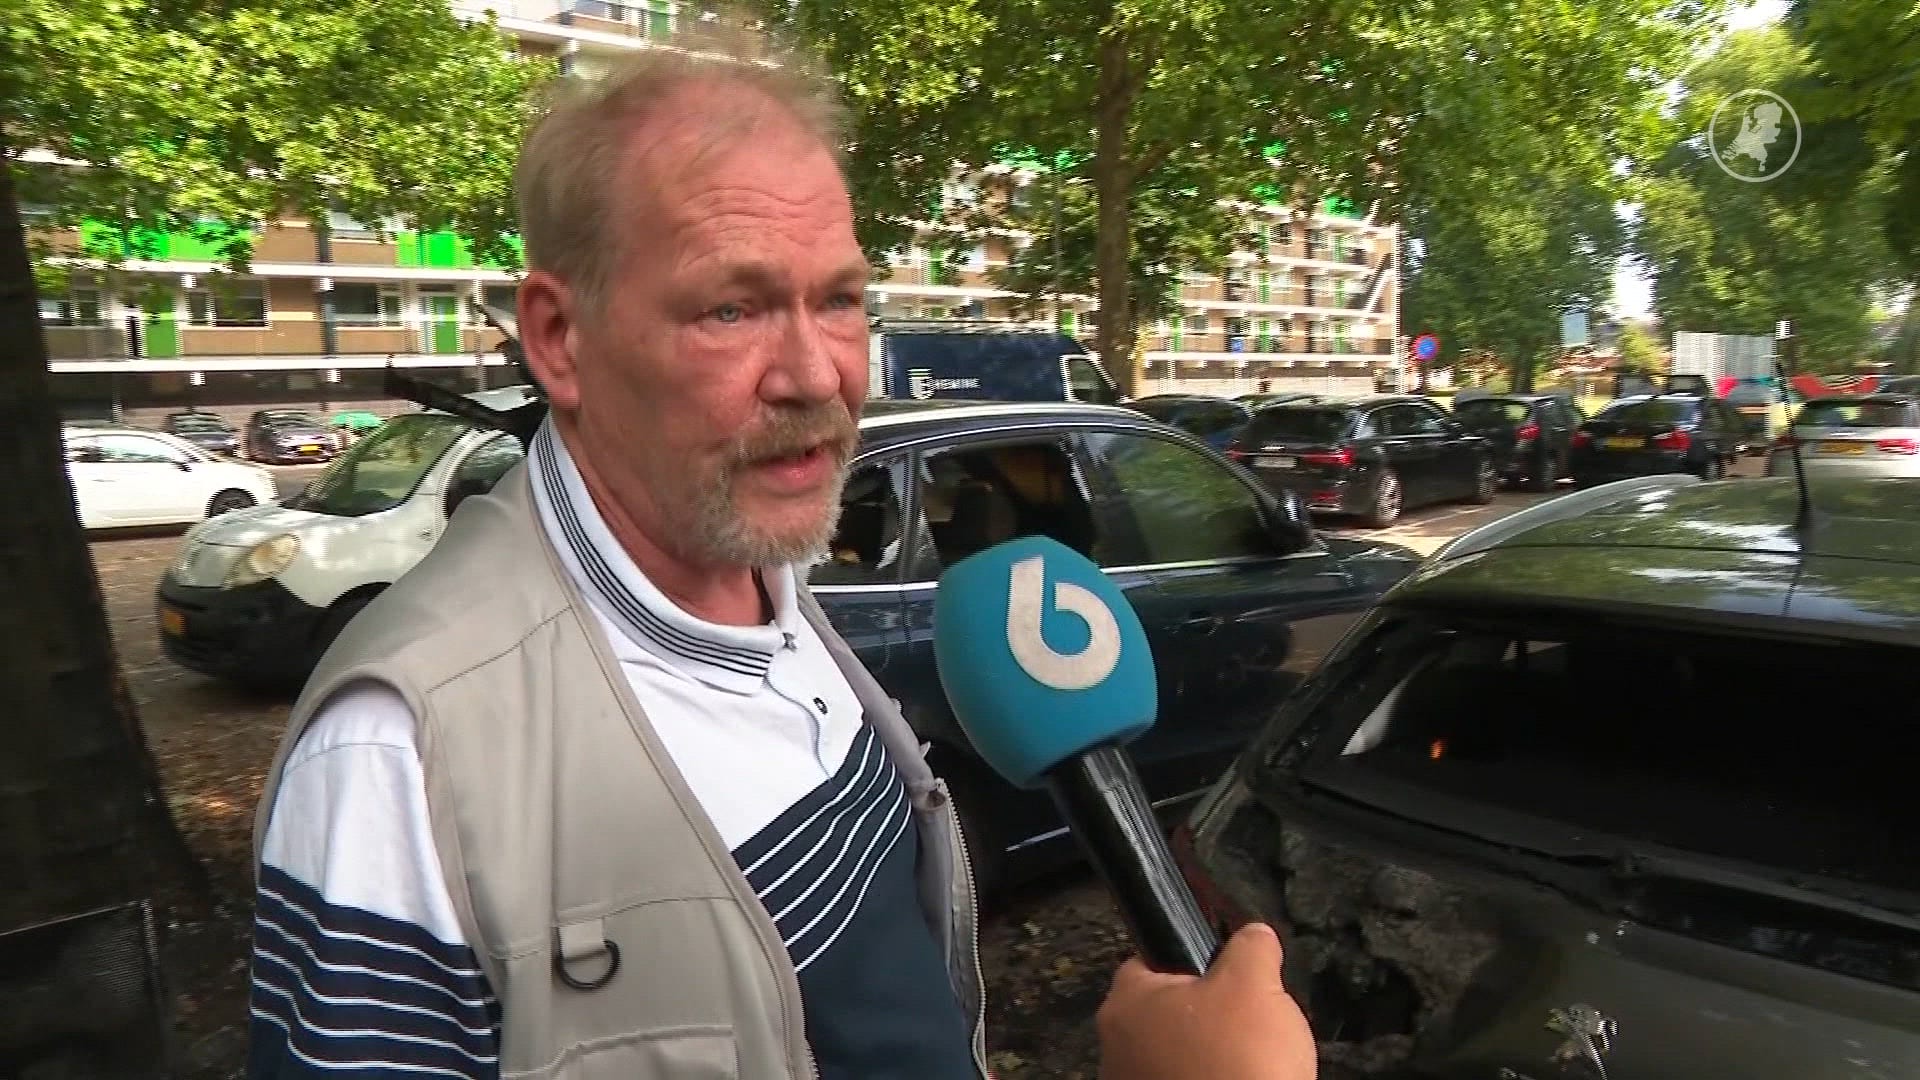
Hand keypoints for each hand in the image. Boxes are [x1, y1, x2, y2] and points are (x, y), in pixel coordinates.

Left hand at [1095, 922, 1316, 1079]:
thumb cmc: (1236, 1061)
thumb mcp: (1255, 985)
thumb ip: (1250, 947)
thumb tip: (1254, 935)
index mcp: (1126, 1002)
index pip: (1149, 961)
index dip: (1190, 962)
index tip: (1222, 973)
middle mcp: (1115, 1046)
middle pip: (1164, 1012)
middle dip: (1203, 1014)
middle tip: (1244, 1021)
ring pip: (1175, 1055)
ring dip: (1206, 1055)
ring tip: (1246, 1062)